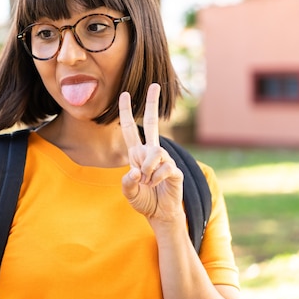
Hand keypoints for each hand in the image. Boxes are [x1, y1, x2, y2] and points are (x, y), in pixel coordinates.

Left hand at [118, 83, 183, 221]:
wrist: (160, 214)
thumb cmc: (143, 200)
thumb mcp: (128, 192)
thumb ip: (127, 182)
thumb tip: (135, 170)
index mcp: (137, 154)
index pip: (130, 129)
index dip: (125, 112)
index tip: (123, 93)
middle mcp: (151, 152)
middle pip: (153, 123)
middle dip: (153, 103)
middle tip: (155, 84)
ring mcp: (164, 159)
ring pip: (154, 152)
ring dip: (147, 169)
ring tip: (146, 181)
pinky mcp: (175, 169)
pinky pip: (164, 167)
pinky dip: (156, 178)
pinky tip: (156, 184)